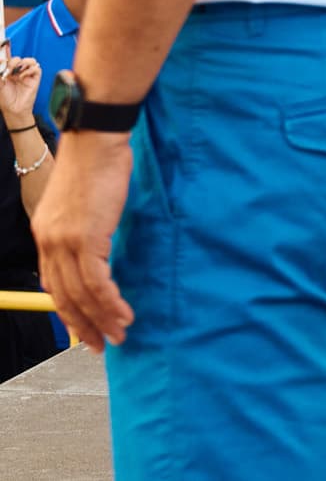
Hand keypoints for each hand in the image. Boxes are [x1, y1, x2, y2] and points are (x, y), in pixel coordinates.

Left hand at [0, 56, 40, 124]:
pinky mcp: (35, 78)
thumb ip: (0, 72)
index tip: (5, 44)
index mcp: (9, 72)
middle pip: (18, 58)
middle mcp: (18, 72)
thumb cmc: (5, 99)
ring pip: (30, 60)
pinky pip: (36, 68)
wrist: (13, 109)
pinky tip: (22, 76)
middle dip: (13, 61)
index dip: (7, 51)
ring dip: (23, 62)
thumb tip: (2, 60)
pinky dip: (29, 70)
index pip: (9, 59)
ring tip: (17, 70)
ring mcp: (27, 74)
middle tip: (9, 68)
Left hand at [33, 132, 134, 352]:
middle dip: (83, 324)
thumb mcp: (81, 199)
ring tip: (118, 335)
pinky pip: (98, 283)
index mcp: (45, 233)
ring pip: (82, 295)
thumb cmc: (96, 161)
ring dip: (101, 320)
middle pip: (64, 296)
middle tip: (99, 344)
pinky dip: (111, 303)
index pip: (53, 282)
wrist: (96, 138)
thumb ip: (83, 224)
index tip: (84, 325)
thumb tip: (97, 244)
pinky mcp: (86, 239)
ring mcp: (65, 241)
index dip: (69, 308)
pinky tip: (123, 314)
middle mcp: (49, 241)